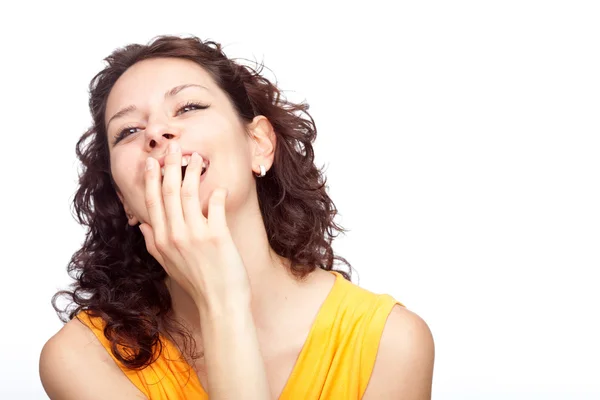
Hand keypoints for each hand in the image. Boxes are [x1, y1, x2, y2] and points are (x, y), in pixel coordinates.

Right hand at [138, 142, 251, 310]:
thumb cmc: (197, 283)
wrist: (220, 303)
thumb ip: (153, 243)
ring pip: (189, 193)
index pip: (152, 203)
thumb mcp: (168, 265)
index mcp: (160, 241)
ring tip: (196, 158)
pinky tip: (220, 186)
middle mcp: (174, 235)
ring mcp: (195, 235)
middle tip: (174, 147)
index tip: (152, 161)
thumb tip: (142, 225)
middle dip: (170, 165)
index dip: (151, 180)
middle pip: (169, 192)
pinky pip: (215, 205)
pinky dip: (217, 193)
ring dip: (192, 171)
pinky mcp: (217, 236)